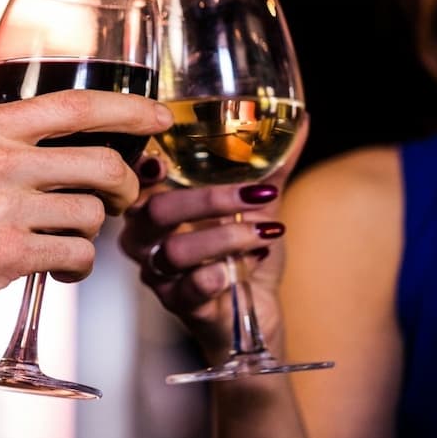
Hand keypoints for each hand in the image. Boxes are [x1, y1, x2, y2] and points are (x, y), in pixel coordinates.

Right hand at [0, 89, 172, 335]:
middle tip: (122, 198)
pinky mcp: (5, 257)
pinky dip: (79, 266)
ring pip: (91, 214)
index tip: (160, 117)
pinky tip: (62, 270)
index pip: (75, 106)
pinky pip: (75, 255)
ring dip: (94, 231)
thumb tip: (36, 120)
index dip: (129, 110)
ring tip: (71, 241)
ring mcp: (2, 210)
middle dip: (126, 184)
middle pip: (101, 162)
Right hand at [118, 116, 306, 360]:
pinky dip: (220, 274)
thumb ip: (272, 168)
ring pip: (174, 251)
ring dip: (224, 238)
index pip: (135, 182)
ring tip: (263, 233)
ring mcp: (160, 275)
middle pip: (155, 211)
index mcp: (156, 208)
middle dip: (207, 199)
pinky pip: (189, 290)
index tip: (162, 158)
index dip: (141, 167)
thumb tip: (301, 122)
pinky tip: (250, 263)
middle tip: (256, 194)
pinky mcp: (180, 306)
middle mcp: (148, 241)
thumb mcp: (259, 208)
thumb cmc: (247, 257)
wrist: (257, 315)